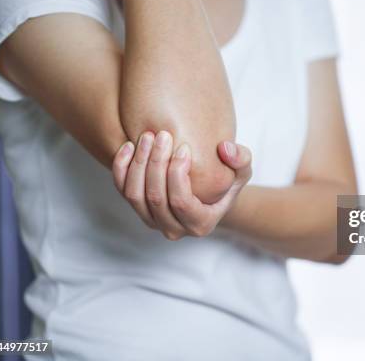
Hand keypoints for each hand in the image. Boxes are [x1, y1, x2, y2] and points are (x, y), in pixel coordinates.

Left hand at [112, 131, 251, 239]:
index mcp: (200, 224)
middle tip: (162, 135)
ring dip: (138, 163)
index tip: (184, 148)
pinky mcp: (138, 209)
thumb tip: (225, 149)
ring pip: (135, 195)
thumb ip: (241, 159)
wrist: (209, 194)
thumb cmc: (226, 182)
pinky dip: (121, 168)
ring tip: (147, 136)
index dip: (177, 174)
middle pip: (155, 198)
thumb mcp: (242, 171)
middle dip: (156, 163)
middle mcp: (174, 228)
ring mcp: (153, 221)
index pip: (181, 202)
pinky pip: (122, 191)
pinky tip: (129, 145)